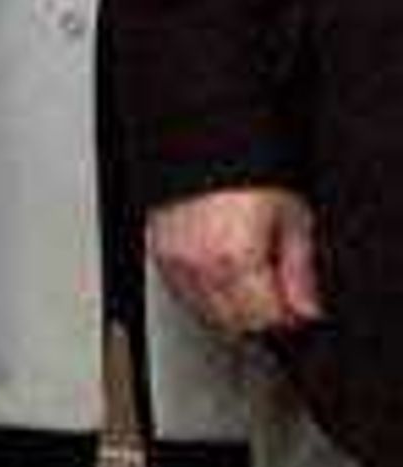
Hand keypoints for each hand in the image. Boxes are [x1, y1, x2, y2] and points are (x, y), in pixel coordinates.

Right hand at [145, 185, 322, 336]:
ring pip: (206, 313)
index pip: (264, 317)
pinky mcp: (160, 254)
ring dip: (232, 311)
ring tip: (252, 287)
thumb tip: (306, 307)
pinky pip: (184, 293)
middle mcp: (199, 266)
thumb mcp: (292, 216)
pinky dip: (206, 296)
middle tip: (279, 301)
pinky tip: (224, 279)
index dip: (288, 317)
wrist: (206, 145)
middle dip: (260, 317)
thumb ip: (300, 270)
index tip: (298, 308)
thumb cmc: (247, 173)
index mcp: (235, 260)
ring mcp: (174, 262)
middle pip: (234, 321)